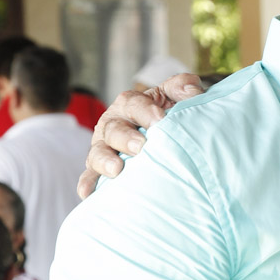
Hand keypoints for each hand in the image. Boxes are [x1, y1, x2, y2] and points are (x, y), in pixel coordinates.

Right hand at [77, 73, 204, 198]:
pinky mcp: (99, 167)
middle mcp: (113, 123)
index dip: (146, 111)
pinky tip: (88, 193)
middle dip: (126, 137)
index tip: (160, 120)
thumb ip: (183, 87)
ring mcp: (104, 146)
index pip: (135, 104)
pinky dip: (88, 183)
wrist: (162, 136)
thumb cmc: (168, 115)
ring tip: (116, 170)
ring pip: (98, 152)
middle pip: (114, 129)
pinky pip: (90, 175)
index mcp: (130, 104)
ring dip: (105, 160)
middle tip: (140, 146)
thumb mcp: (175, 96)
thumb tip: (192, 89)